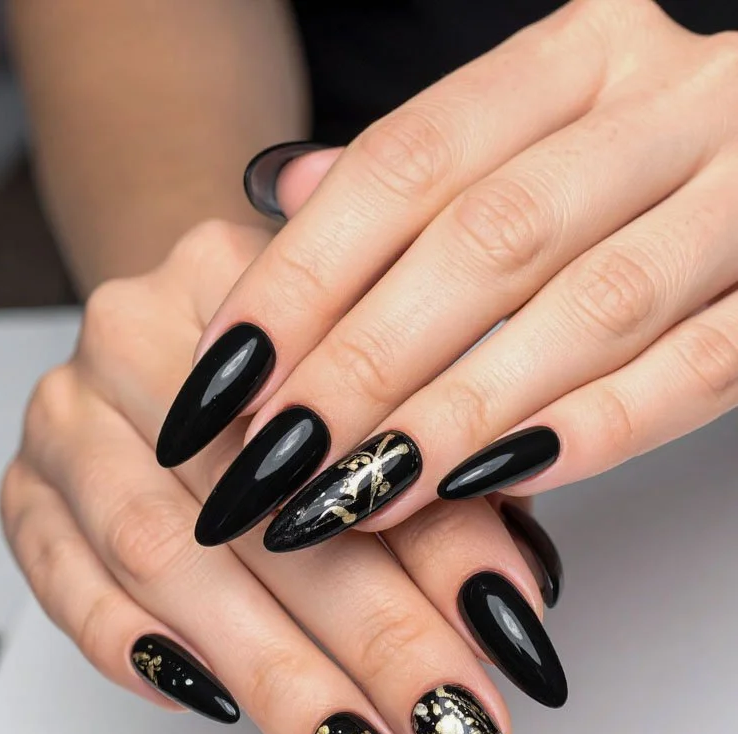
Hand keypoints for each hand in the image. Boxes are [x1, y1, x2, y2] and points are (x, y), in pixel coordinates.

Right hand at [0, 213, 561, 733]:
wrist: (179, 334)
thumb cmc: (296, 372)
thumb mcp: (383, 398)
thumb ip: (444, 485)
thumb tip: (508, 613)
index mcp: (251, 280)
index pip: (352, 428)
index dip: (441, 549)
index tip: (512, 650)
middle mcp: (142, 334)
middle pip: (262, 504)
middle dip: (371, 645)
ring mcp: (71, 413)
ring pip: (164, 558)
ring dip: (273, 678)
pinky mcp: (26, 482)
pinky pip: (56, 573)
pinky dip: (131, 648)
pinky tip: (213, 705)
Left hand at [166, 0, 737, 550]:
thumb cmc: (646, 164)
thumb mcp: (533, 133)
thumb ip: (420, 169)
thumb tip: (281, 192)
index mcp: (579, 56)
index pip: (406, 163)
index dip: (304, 275)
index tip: (227, 375)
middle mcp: (668, 101)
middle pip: (485, 240)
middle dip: (366, 362)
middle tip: (277, 460)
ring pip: (588, 307)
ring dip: (460, 411)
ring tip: (361, 493)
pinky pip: (700, 366)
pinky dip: (594, 430)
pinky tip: (495, 485)